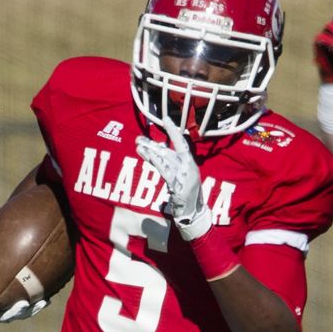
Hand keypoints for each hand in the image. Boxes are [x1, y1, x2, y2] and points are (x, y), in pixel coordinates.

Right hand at [0, 236, 49, 320]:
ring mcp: (6, 314)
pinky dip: (36, 306)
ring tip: (42, 302)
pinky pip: (29, 310)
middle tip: (22, 304)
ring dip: (31, 310)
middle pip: (5, 315)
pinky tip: (47, 300)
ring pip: (20, 314)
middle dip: (14, 311)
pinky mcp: (17, 312)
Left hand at [135, 116, 212, 239]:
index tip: (165, 118)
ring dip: (150, 152)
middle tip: (138, 139)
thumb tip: (158, 150)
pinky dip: (156, 163)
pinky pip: (165, 171)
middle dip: (152, 144)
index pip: (182, 143)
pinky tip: (147, 156)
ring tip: (138, 146)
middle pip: (168, 151)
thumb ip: (172, 164)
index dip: (173, 130)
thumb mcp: (181, 176)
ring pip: (165, 160)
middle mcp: (189, 167)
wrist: (194, 213)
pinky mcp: (179, 185)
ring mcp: (185, 176)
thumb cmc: (187, 195)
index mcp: (191, 163)